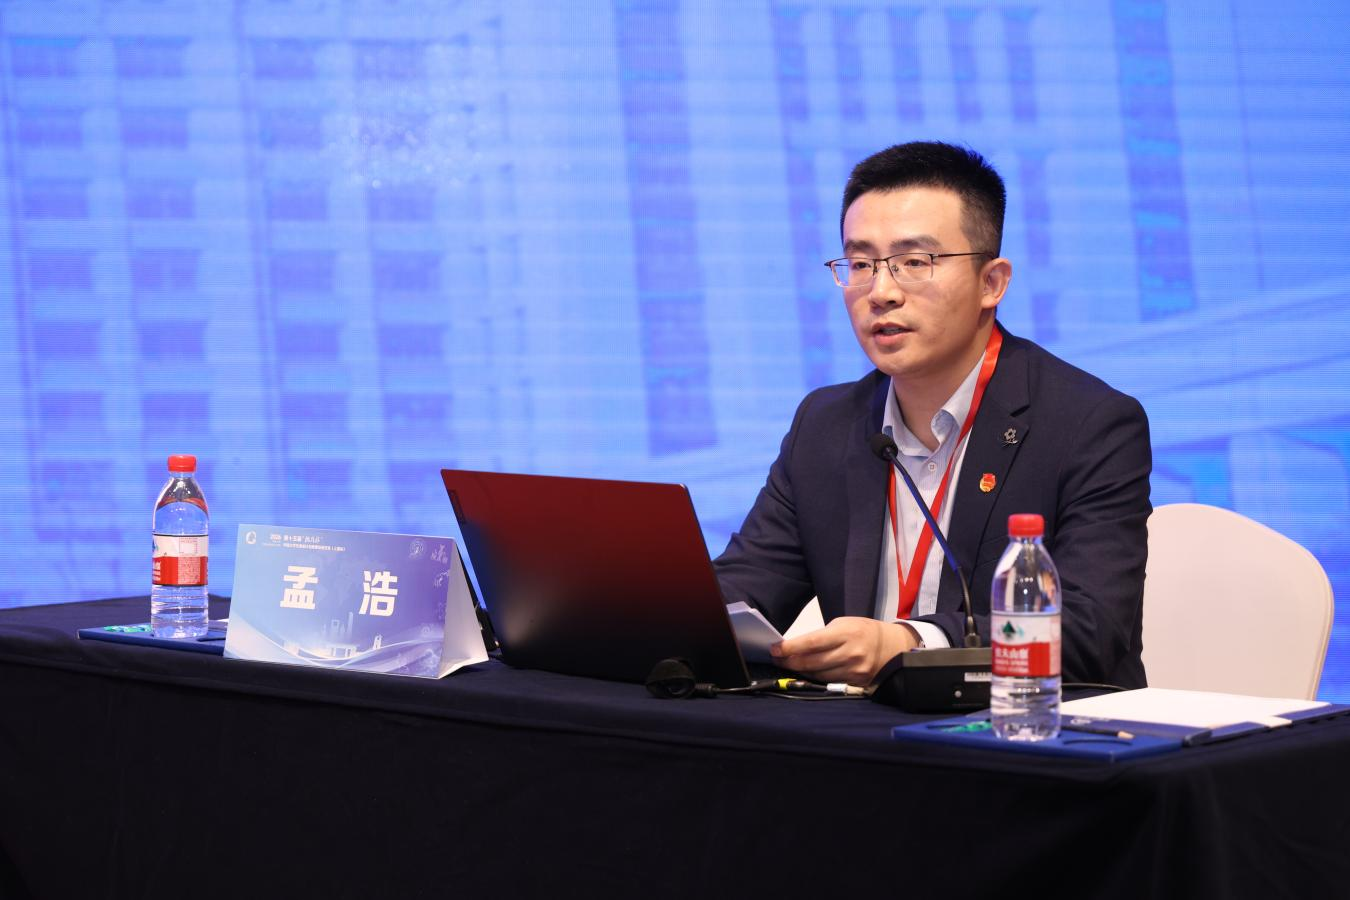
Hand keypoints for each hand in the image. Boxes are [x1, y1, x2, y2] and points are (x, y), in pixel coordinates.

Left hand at [770, 617, 919, 685]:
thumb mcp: (844, 624)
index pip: (811, 643)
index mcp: (846, 633)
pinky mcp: (856, 683)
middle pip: (811, 662)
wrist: (891, 646)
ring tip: (787, 665)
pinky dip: (814, 678)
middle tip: (776, 658)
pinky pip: (828, 682)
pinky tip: (805, 673)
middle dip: (789, 661)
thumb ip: (821, 636)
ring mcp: (854, 671)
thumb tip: (795, 646)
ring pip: (817, 675)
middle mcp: (850, 653)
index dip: (790, 648)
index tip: (774, 649)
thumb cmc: (862, 631)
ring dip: (798, 671)